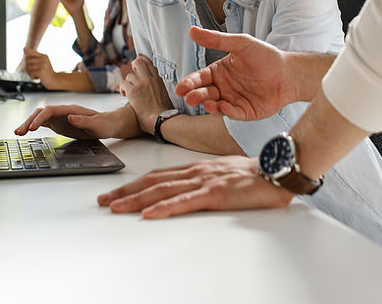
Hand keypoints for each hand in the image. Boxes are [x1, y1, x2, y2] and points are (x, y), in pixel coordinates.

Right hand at [14, 104, 139, 139]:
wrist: (107, 124)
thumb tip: (70, 117)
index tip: (33, 128)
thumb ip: (84, 121)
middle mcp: (63, 112)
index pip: (51, 110)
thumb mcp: (97, 124)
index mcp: (70, 109)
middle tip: (19, 132)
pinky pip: (43, 123)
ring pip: (40, 117)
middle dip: (29, 121)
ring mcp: (60, 117)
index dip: (40, 118)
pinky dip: (33, 127)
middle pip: (41, 113)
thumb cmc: (104, 124)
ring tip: (18, 133)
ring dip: (28, 123)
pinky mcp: (59, 124)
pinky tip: (25, 132)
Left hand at [23, 47, 59, 88]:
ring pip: (28, 67)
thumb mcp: (41, 62)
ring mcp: (43, 65)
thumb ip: (32, 55)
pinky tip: (37, 78)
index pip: (30, 53)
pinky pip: (31, 73)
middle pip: (27, 60)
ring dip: (30, 73)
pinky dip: (32, 77)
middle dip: (28, 66)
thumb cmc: (46, 72)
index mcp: (44, 56)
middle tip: (33, 71)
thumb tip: (24, 48)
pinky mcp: (41, 72)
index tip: (33, 65)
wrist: (54, 81)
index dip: (27, 59)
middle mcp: (44, 59)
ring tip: (36, 75)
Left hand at [97, 156, 293, 218]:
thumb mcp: (222, 176)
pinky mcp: (216, 193)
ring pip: (162, 190)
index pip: (156, 176)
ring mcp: (204, 181)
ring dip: (136, 200)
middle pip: (152, 182)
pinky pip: (185, 201)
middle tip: (103, 201)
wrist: (277, 170)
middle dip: (125, 192)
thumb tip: (183, 192)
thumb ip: (202, 181)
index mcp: (195, 167)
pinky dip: (165, 207)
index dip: (132, 185)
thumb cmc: (254, 176)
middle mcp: (195, 171)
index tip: (114, 193)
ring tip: (116, 207)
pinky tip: (150, 213)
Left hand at [119, 55, 173, 134]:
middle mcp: (150, 79)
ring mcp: (141, 84)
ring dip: (128, 83)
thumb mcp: (164, 94)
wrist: (161, 119)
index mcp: (158, 80)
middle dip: (133, 67)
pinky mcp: (133, 91)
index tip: (138, 67)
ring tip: (128, 91)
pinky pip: (123, 83)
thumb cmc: (164, 112)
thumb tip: (155, 85)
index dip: (142, 62)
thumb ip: (158, 86)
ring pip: (129, 75)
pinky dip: (122, 89)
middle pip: (138, 62)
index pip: (149, 63)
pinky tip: (125, 95)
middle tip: (132, 76)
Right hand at [174, 27, 295, 120]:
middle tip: (188, 97)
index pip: (200, 78)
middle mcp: (224, 88)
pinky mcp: (245, 112)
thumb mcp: (240, 44)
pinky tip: (225, 106)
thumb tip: (192, 30)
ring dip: (209, 105)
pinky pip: (233, 114)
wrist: (289, 72)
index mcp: (220, 72)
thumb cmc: (266, 56)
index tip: (181, 88)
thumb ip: (216, 40)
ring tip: (206, 103)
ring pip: (216, 106)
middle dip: (195, 96)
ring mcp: (233, 101)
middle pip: (204, 93)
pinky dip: (228, 111)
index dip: (190, 83)